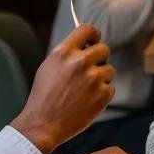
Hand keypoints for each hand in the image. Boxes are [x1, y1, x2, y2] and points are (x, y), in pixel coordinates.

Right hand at [12, 24, 113, 153]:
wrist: (42, 124)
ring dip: (101, 78)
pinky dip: (102, 93)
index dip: (93, 35)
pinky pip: (110, 87)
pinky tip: (87, 100)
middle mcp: (80, 62)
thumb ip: (68, 53)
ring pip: (109, 69)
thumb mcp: (49, 66)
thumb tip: (88, 43)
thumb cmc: (44, 96)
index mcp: (63, 52)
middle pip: (104, 49)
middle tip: (89, 71)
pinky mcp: (103, 94)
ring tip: (83, 90)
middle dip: (99, 59)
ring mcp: (93, 78)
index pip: (87, 29)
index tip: (94, 41)